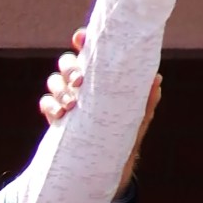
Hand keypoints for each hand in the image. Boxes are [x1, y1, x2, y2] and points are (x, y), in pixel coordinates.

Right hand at [39, 28, 162, 195]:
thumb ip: (146, 101)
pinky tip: (59, 115)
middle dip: (69, 68)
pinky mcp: (55, 114)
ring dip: (60, 88)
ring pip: (54, 81)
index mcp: (101, 76)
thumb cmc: (125, 136)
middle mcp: (82, 83)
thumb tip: (156, 79)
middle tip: (79, 81)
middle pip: (67, 62)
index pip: (90, 51)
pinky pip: (46, 102)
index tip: (80, 39)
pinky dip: (50, 105)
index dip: (82, 40)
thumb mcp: (138, 119)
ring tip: (71, 104)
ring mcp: (67, 98)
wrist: (106, 164)